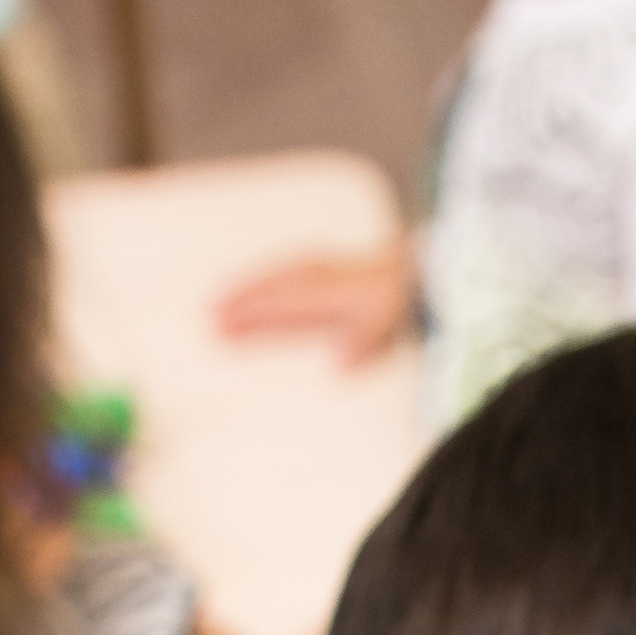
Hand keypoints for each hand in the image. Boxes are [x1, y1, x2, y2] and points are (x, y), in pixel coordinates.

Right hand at [213, 244, 415, 366]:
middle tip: (209, 315)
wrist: (425, 270)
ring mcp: (325, 269)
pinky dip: (269, 278)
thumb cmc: (403, 300)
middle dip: (241, 300)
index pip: (282, 303)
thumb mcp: (385, 324)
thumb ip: (361, 344)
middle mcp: (322, 276)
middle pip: (273, 287)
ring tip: (225, 300)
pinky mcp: (331, 268)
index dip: (252, 315)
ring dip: (250, 286)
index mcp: (330, 290)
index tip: (223, 327)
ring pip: (277, 274)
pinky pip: (289, 269)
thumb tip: (339, 366)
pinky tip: (263, 286)